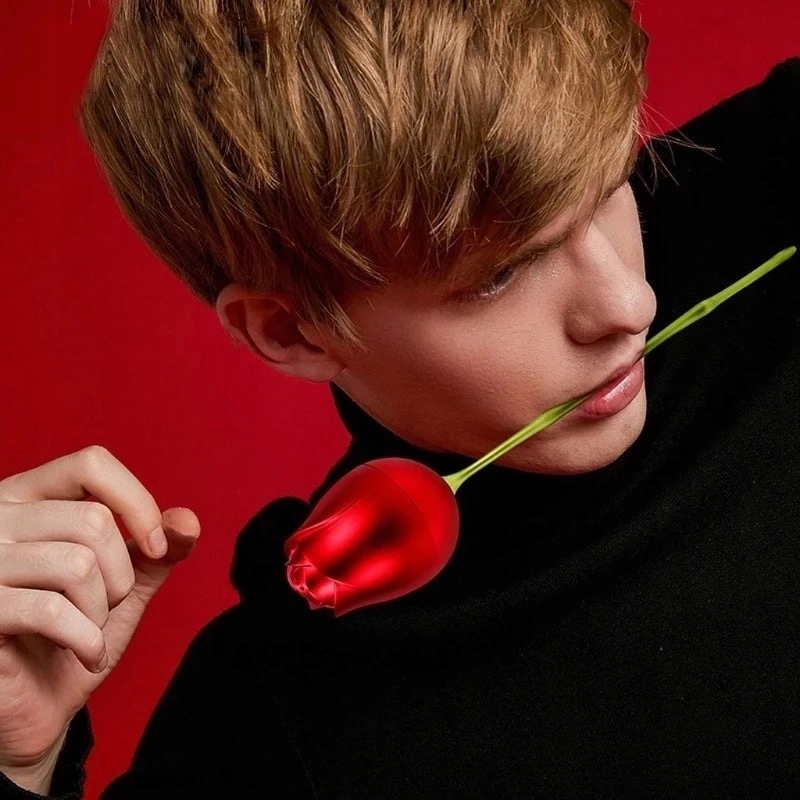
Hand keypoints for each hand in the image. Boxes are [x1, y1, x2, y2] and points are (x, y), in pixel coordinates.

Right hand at [0, 446, 199, 792]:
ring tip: (88, 630)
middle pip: (93, 520)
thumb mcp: (125, 585)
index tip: (156, 548)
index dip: (137, 504)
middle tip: (105, 608)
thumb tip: (189, 521)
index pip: (91, 465)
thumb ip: (156, 550)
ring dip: (101, 610)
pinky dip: (87, 640)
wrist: (34, 708)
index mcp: (29, 498)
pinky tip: (86, 655)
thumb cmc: (74, 637)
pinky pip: (50, 611)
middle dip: (120, 575)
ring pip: (76, 563)